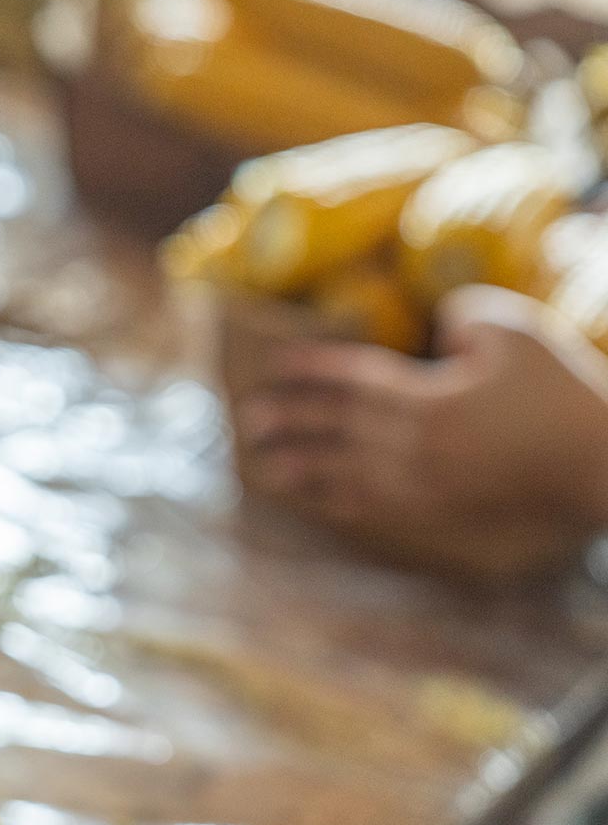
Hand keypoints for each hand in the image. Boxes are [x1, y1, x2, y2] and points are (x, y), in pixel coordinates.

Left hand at [233, 285, 607, 580]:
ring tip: (264, 467)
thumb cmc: (560, 392)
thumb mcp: (516, 331)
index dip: (309, 369)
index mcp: (424, 400)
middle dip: (291, 420)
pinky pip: (373, 509)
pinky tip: (317, 502)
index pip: (351, 380)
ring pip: (343, 474)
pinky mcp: (438, 511)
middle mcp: (411, 446)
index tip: (273, 364)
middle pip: (335, 428)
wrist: (595, 462)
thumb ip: (463, 313)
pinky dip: (337, 503)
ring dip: (301, 469)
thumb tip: (432, 324)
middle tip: (250, 418)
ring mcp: (421, 484)